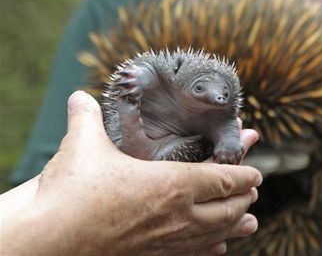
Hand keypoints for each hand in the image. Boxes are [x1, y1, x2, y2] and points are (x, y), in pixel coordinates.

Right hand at [2, 91, 261, 255]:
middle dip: (245, 198)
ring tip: (251, 223)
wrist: (49, 241)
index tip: (256, 170)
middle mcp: (178, 216)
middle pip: (227, 208)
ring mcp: (167, 241)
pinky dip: (211, 250)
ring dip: (236, 226)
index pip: (224, 179)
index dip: (244, 173)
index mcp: (172, 185)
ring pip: (215, 234)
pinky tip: (219, 250)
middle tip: (254, 191)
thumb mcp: (83, 146)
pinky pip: (192, 254)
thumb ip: (86, 117)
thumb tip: (78, 96)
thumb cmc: (71, 193)